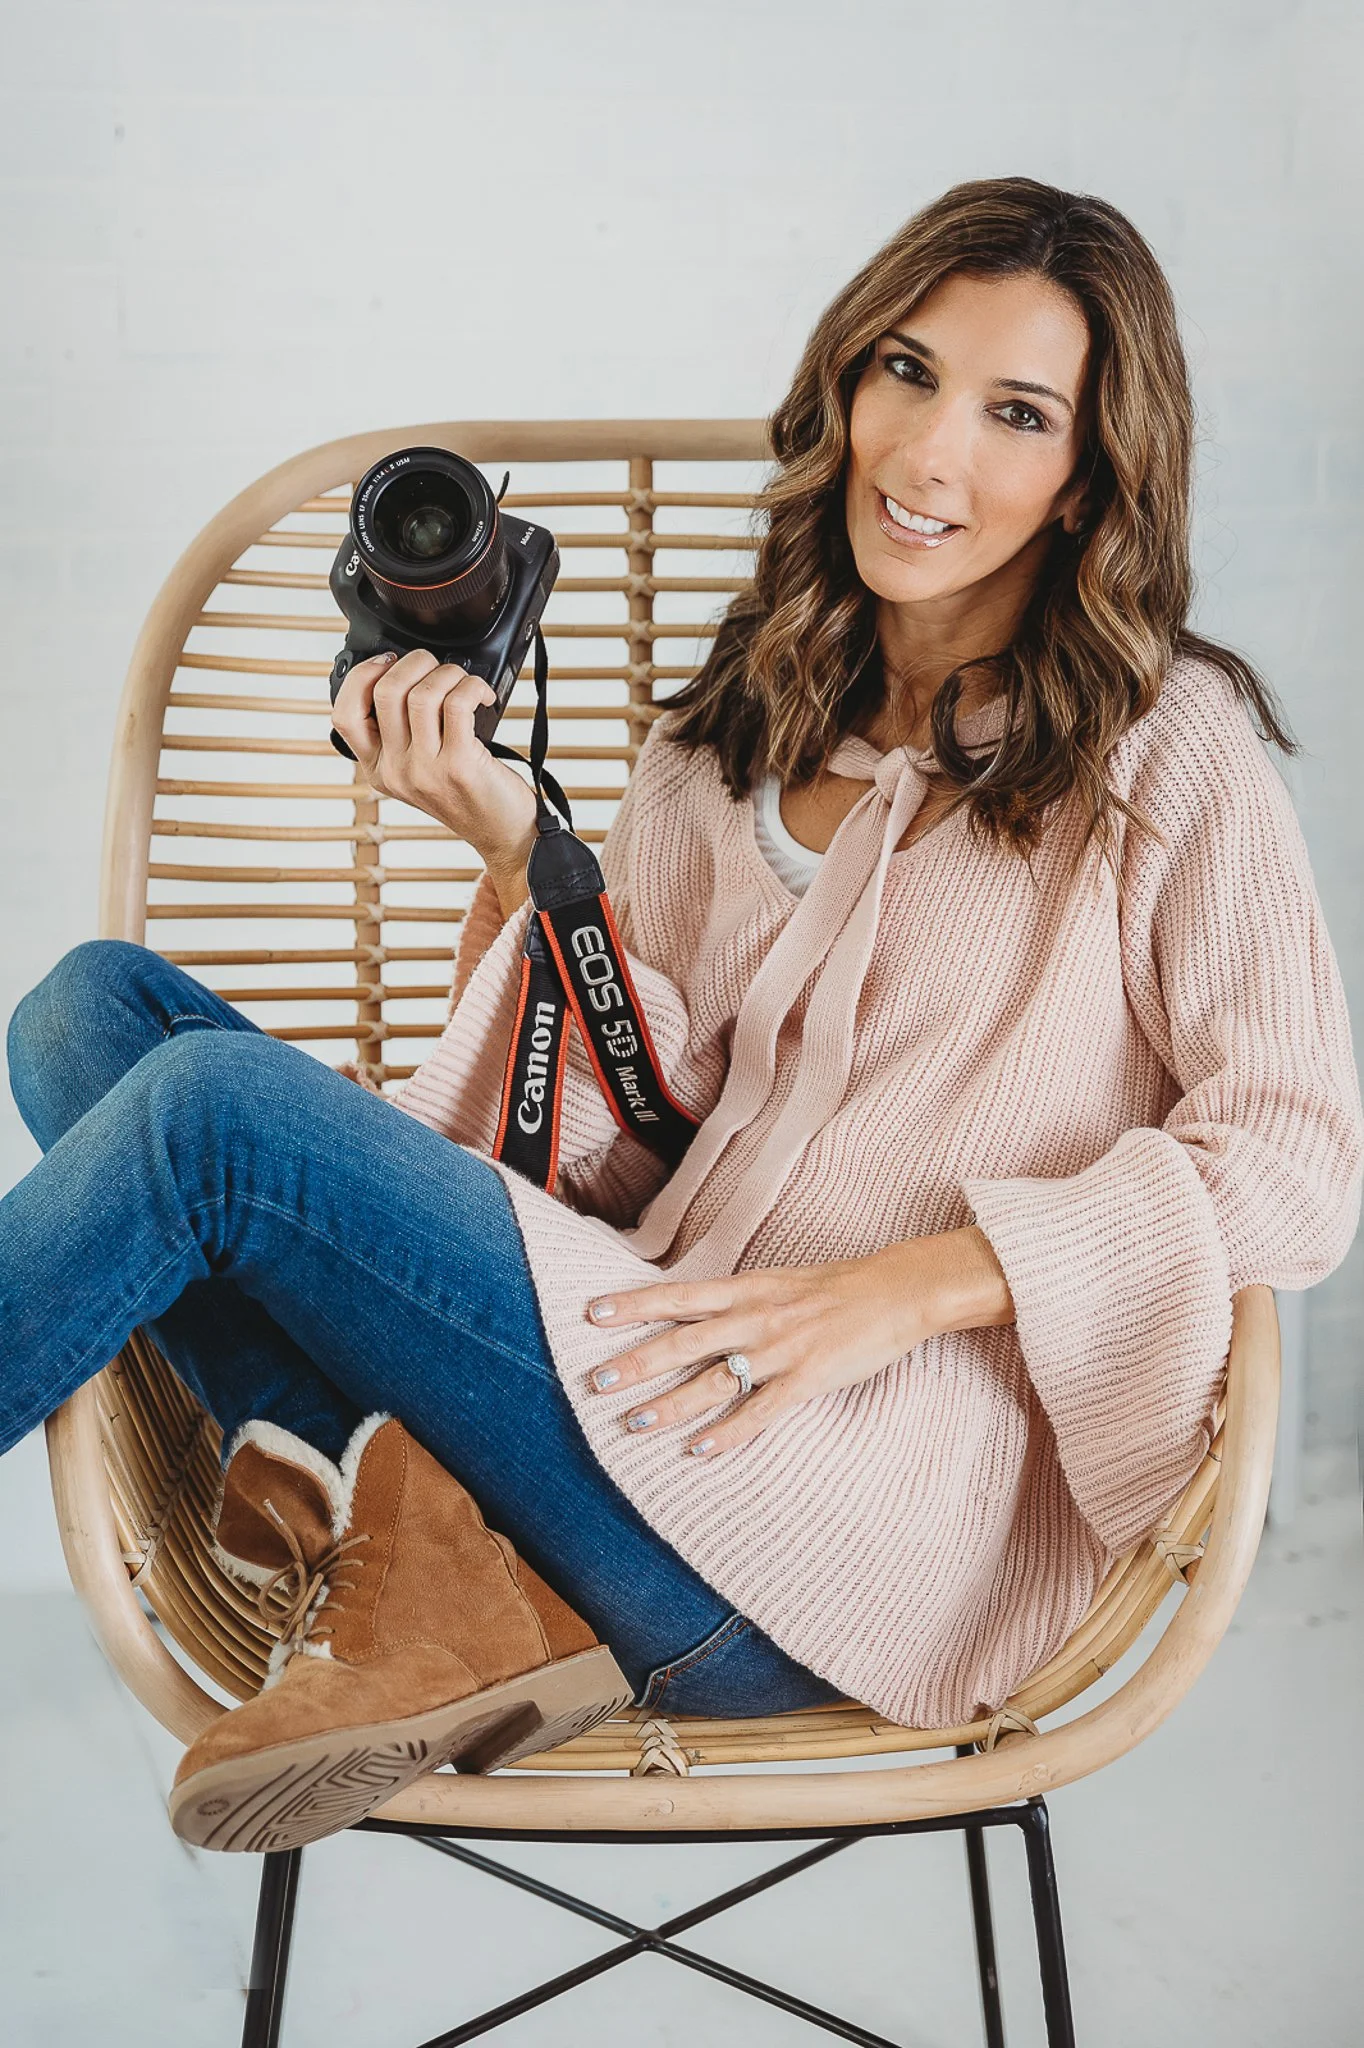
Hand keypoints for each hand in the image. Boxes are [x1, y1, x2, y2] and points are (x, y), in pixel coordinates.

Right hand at [331, 647, 538, 869]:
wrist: (503, 833)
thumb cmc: (469, 794)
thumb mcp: (420, 770)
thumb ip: (404, 733)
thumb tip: (406, 673)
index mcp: (378, 768)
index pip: (344, 716)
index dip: (361, 677)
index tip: (387, 662)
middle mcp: (395, 771)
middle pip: (385, 692)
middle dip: (415, 662)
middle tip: (436, 668)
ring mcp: (425, 770)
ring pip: (421, 694)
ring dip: (447, 674)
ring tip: (464, 683)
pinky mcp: (459, 764)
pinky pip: (457, 703)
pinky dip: (472, 687)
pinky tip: (483, 696)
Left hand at [581, 1244, 944, 1459]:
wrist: (895, 1291)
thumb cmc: (836, 1288)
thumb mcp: (778, 1282)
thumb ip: (738, 1300)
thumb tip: (695, 1315)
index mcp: (746, 1289)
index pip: (677, 1296)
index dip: (634, 1304)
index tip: (592, 1313)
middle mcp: (755, 1317)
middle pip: (683, 1341)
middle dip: (637, 1362)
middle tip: (596, 1381)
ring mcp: (780, 1349)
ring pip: (713, 1380)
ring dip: (671, 1404)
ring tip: (633, 1422)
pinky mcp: (807, 1378)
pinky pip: (759, 1412)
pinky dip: (727, 1434)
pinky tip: (698, 1451)